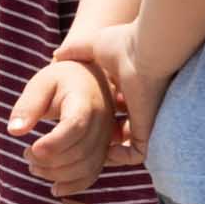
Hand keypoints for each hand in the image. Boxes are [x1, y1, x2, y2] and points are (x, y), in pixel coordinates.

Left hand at [7, 59, 117, 198]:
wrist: (90, 78)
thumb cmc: (61, 81)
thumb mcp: (41, 84)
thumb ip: (27, 106)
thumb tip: (14, 130)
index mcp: (85, 101)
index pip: (75, 127)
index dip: (54, 144)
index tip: (31, 149)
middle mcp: (102, 121)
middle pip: (80, 151)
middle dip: (49, 161)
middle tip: (26, 155)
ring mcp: (107, 137)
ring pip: (87, 166)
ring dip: (58, 174)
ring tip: (34, 167)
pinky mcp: (105, 149)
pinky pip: (94, 173)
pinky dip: (75, 186)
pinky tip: (55, 189)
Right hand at [83, 21, 169, 168]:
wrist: (146, 52)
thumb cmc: (123, 46)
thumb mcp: (94, 46)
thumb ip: (76, 50)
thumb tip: (56, 56)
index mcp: (129, 87)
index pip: (113, 109)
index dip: (95, 117)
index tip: (75, 120)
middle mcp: (138, 105)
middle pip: (119, 128)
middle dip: (99, 137)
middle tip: (75, 143)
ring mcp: (145, 119)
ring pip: (128, 145)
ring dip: (107, 151)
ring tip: (85, 152)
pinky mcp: (148, 128)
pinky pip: (137, 154)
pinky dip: (121, 157)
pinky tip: (105, 151)